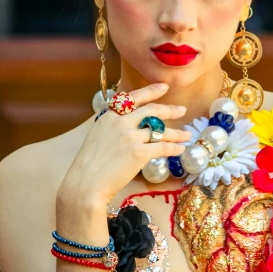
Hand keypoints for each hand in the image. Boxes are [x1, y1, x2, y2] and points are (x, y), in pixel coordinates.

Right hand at [56, 83, 191, 215]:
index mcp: (109, 116)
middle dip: (170, 110)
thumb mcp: (98, 136)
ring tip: (187, 134)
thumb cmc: (90, 165)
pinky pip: (162, 148)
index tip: (164, 87)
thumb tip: (131, 126)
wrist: (85, 184)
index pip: (134, 98)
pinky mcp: (138, 153)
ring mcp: (130, 137)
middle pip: (152, 111)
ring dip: (176, 133)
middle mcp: (120, 122)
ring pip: (160, 131)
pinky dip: (173, 148)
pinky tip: (180, 149)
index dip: (151, 91)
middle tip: (182, 110)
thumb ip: (113, 127)